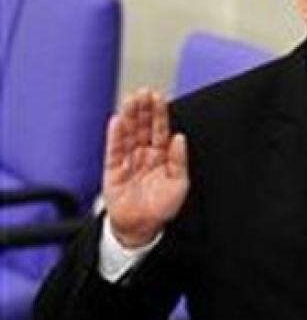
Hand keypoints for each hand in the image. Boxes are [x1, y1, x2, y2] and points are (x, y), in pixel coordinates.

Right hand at [103, 88, 188, 247]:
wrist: (140, 227)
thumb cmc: (161, 208)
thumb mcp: (179, 185)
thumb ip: (179, 161)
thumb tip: (180, 137)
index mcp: (161, 157)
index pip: (160, 130)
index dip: (159, 113)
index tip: (159, 96)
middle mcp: (144, 154)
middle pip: (143, 127)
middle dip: (144, 109)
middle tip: (144, 92)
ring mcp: (128, 160)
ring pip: (128, 133)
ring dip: (129, 116)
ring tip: (130, 100)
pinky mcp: (113, 168)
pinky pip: (114, 149)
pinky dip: (116, 135)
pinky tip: (118, 121)